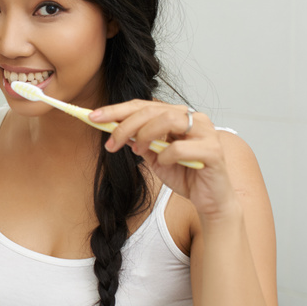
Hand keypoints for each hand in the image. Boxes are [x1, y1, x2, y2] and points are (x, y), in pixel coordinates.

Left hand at [90, 100, 237, 219]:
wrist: (210, 200)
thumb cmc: (184, 175)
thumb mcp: (154, 157)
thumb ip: (140, 142)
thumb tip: (116, 131)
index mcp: (178, 116)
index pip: (144, 105)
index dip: (117, 110)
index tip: (94, 117)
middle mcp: (194, 118)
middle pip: (153, 110)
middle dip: (125, 125)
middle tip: (110, 142)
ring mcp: (206, 132)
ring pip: (168, 120)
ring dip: (145, 135)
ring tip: (138, 151)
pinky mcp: (213, 150)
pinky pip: (181, 147)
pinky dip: (166, 156)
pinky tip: (164, 164)